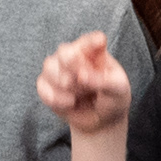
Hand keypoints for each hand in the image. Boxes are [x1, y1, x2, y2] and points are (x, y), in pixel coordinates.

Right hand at [35, 31, 133, 147]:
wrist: (101, 120)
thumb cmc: (112, 98)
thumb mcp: (118, 89)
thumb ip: (102, 81)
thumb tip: (81, 75)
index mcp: (94, 50)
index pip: (90, 41)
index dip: (91, 42)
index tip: (100, 42)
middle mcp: (73, 53)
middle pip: (64, 52)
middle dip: (72, 69)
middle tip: (82, 82)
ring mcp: (57, 67)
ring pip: (49, 67)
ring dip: (66, 86)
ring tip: (79, 96)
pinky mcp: (46, 84)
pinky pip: (42, 87)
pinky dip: (57, 99)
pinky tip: (70, 103)